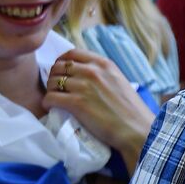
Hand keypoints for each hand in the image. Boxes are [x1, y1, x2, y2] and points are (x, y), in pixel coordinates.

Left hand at [42, 48, 155, 173]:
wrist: (137, 129)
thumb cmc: (131, 110)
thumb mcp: (119, 81)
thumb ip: (102, 74)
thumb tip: (83, 75)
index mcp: (104, 64)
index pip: (72, 54)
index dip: (62, 62)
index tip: (62, 73)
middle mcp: (93, 71)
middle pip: (58, 67)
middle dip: (54, 77)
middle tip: (57, 89)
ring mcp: (83, 86)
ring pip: (52, 82)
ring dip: (50, 90)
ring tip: (56, 99)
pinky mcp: (76, 103)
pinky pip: (50, 98)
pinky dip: (47, 103)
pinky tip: (52, 108)